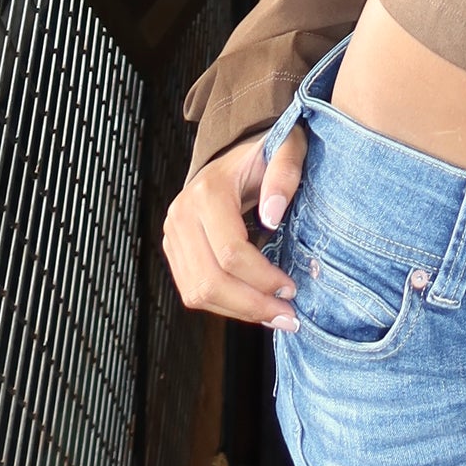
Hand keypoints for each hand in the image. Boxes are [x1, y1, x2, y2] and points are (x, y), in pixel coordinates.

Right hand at [162, 124, 308, 329]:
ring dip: (238, 311)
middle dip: (250, 305)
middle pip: (209, 280)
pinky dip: (224, 304)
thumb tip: (272, 217)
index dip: (262, 278)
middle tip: (287, 316)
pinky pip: (193, 289)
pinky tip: (252, 305)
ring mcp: (174, 233)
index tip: (291, 288)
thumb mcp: (287, 148)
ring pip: (197, 292)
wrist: (236, 150)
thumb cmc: (266, 152)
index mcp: (208, 192)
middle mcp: (182, 215)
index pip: (231, 252)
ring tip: (273, 316)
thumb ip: (284, 173)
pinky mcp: (175, 249)